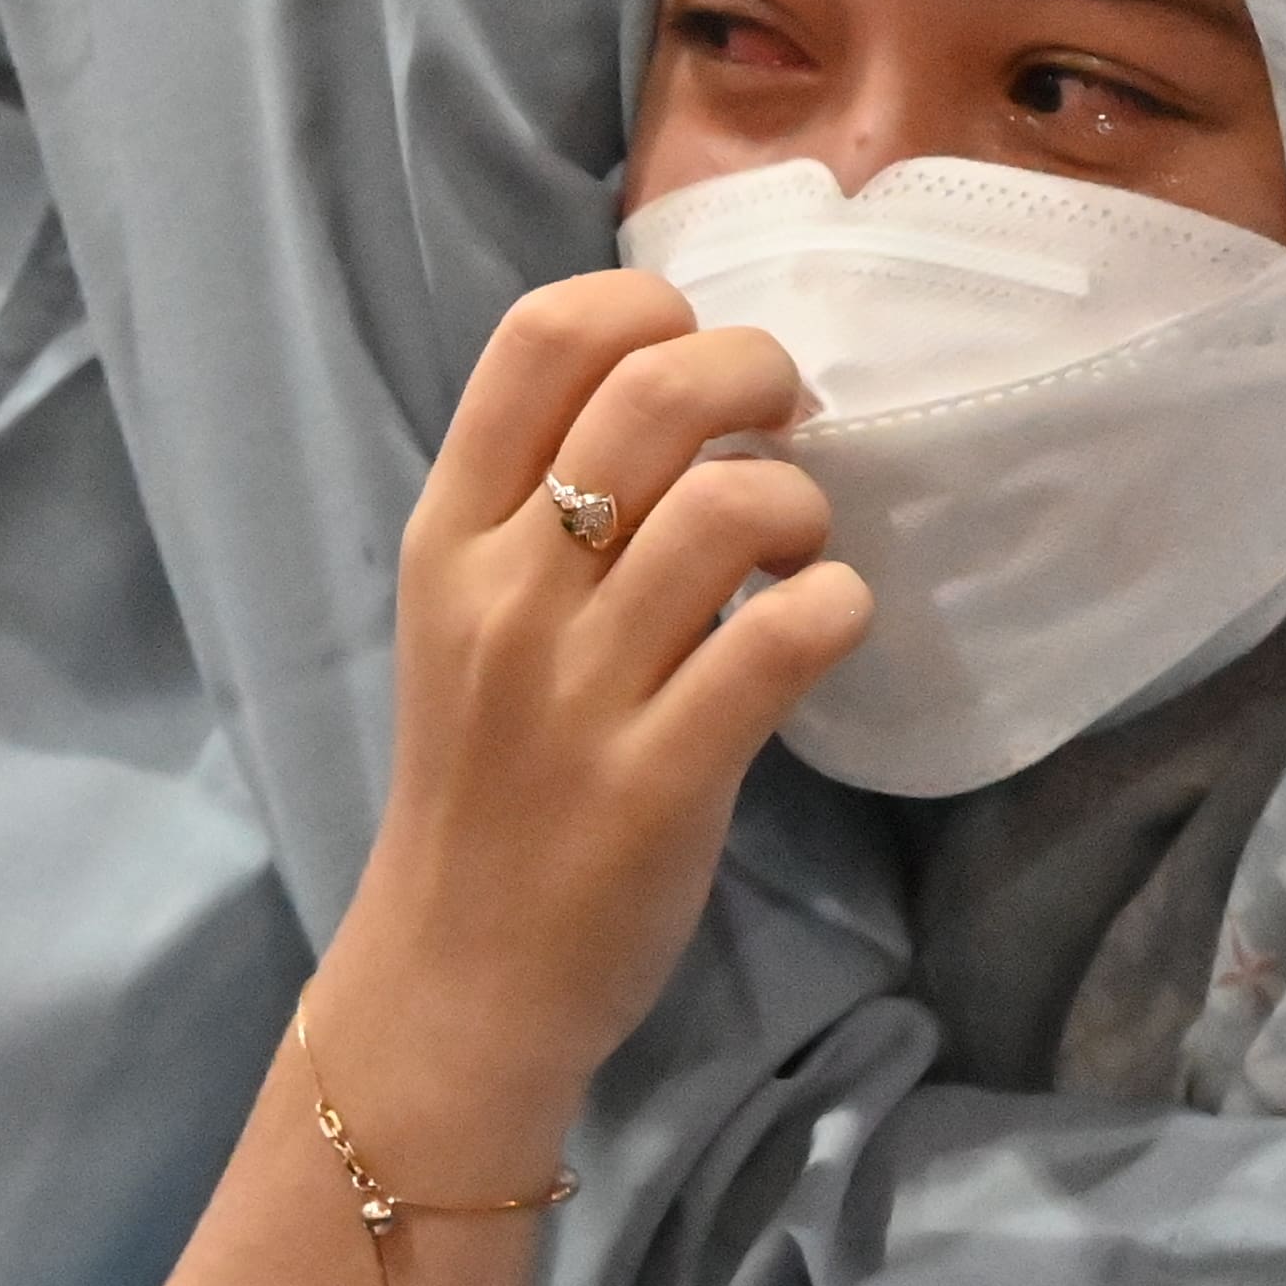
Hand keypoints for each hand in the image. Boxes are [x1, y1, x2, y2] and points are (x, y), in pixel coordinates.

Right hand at [310, 277, 872, 1155]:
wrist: (454, 979)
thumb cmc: (483, 782)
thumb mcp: (462, 617)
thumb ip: (535, 503)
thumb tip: (674, 383)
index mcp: (450, 536)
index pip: (544, 337)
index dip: (650, 307)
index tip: (699, 359)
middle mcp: (506, 594)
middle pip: (652, 396)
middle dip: (755, 372)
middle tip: (788, 420)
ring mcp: (579, 689)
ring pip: (729, 508)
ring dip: (803, 506)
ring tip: (800, 551)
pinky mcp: (659, 778)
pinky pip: (781, 642)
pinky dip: (835, 609)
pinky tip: (824, 626)